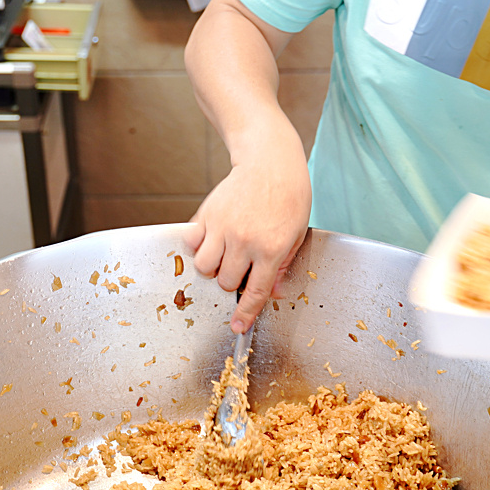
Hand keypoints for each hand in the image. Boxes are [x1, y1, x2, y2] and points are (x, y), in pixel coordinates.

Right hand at [185, 143, 311, 333]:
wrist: (270, 162)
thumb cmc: (289, 196)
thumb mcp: (297, 234)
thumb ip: (283, 266)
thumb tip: (272, 293)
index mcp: (272, 248)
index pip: (255, 291)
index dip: (244, 313)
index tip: (236, 327)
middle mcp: (245, 241)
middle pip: (225, 282)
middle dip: (231, 280)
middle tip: (241, 264)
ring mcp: (223, 227)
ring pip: (204, 267)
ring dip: (212, 266)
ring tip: (225, 252)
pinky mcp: (207, 214)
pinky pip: (192, 242)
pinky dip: (198, 245)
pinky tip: (212, 237)